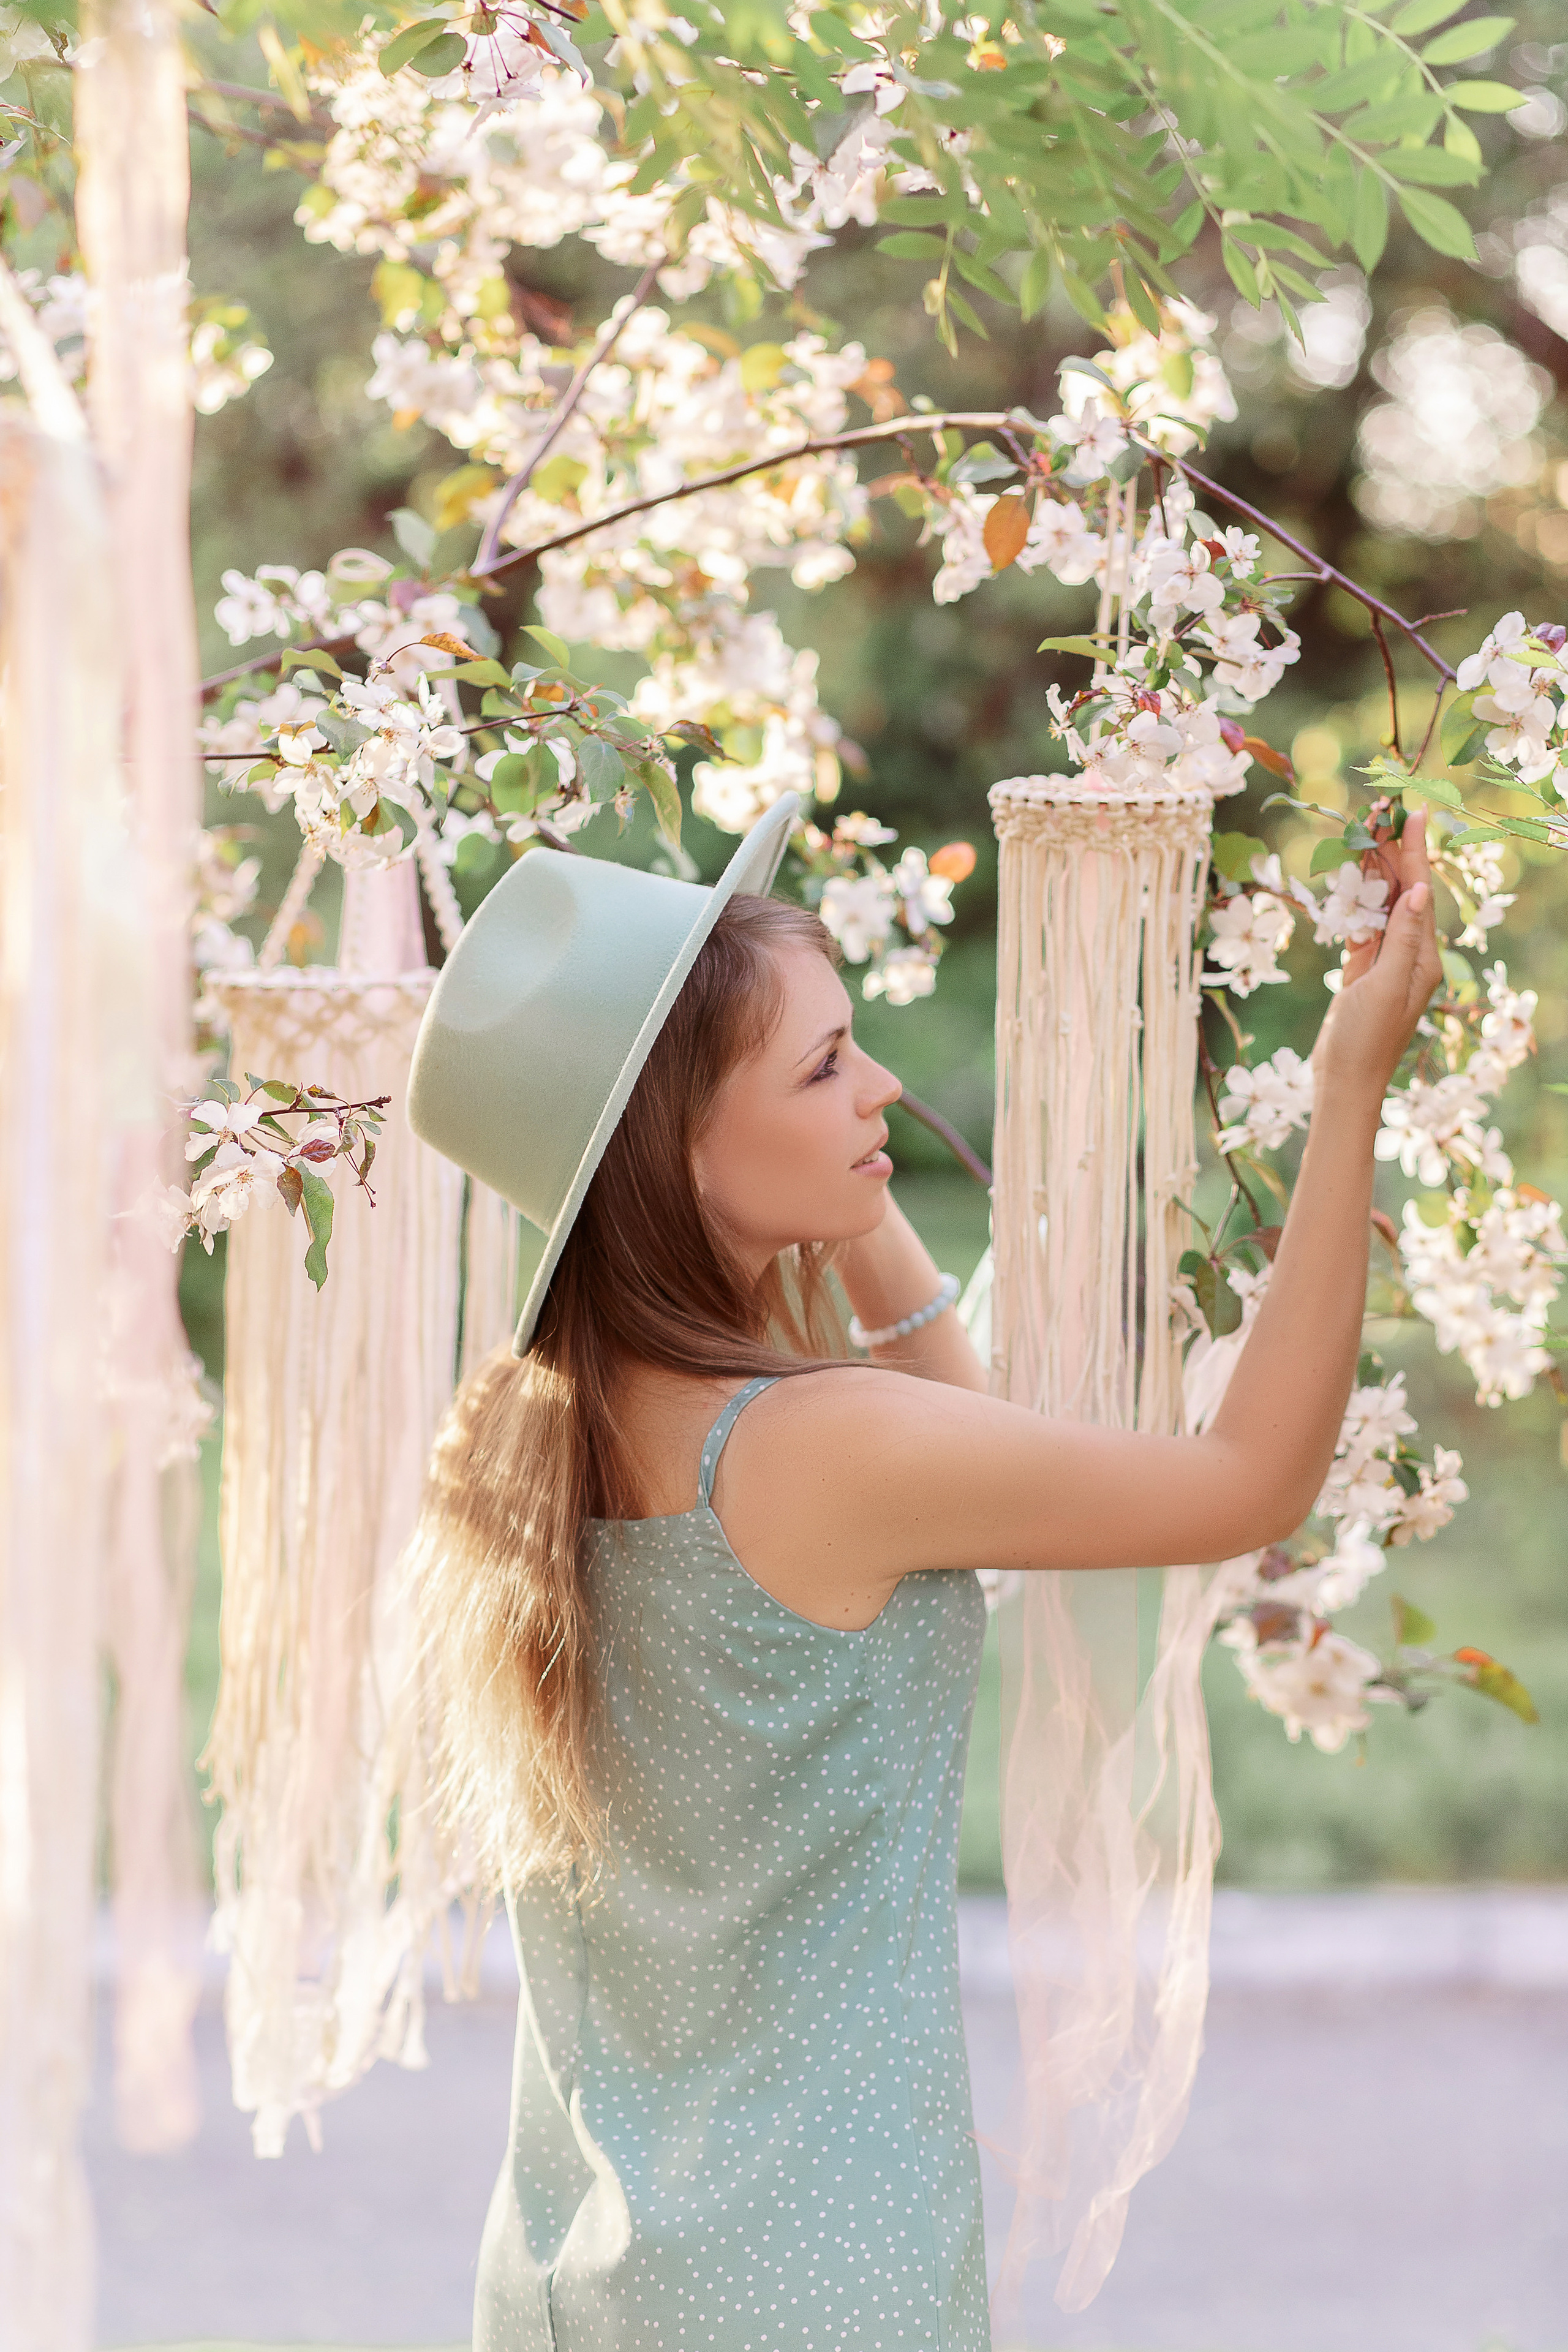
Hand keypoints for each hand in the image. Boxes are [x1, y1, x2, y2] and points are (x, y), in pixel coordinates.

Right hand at [1312, 808, 1441, 1103]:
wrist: (1343, 1080)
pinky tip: (1352, 877)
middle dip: (1392, 851)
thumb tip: (1420, 890)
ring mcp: (1384, 961)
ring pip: (1380, 904)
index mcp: (1421, 957)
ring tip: (1365, 831)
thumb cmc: (1364, 1040)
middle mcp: (1408, 954)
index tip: (1412, 814)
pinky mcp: (1362, 970)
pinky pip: (1362, 925)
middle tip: (1380, 811)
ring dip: (1373, 869)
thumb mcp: (1384, 987)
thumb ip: (1400, 938)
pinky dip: (1356, 899)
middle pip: (1402, 892)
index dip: (1415, 852)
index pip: (1420, 893)